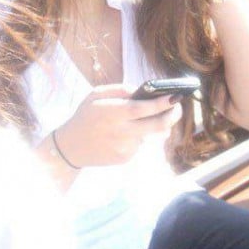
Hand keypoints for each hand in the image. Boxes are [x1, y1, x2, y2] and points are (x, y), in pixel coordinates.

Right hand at [55, 84, 181, 166]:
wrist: (70, 147)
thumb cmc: (85, 115)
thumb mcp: (96, 94)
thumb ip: (120, 89)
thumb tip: (143, 90)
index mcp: (112, 113)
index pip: (144, 108)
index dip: (163, 103)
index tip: (176, 96)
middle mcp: (120, 132)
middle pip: (158, 126)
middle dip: (173, 115)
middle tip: (177, 106)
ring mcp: (124, 148)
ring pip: (151, 135)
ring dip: (155, 125)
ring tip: (150, 117)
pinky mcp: (125, 158)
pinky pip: (141, 144)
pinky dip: (140, 135)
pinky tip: (127, 132)